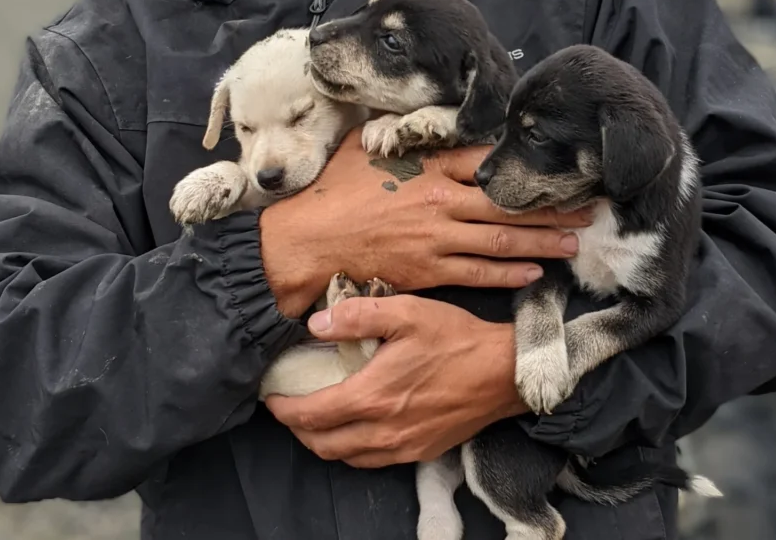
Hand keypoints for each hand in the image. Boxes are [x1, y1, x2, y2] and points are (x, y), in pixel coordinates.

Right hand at [259, 129, 595, 315]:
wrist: (306, 239)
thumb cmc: (331, 191)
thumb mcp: (365, 149)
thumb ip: (399, 138)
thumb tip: (414, 122)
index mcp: (428, 167)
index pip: (486, 162)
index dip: (523, 167)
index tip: (553, 168)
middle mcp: (441, 201)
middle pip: (508, 204)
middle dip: (552, 207)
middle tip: (588, 209)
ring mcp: (437, 239)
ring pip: (503, 241)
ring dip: (543, 242)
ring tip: (575, 242)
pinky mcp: (429, 271)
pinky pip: (479, 273)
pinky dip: (510, 274)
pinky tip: (535, 273)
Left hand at [265, 292, 524, 466]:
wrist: (504, 373)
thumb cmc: (456, 339)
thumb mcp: (407, 312)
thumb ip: (358, 316)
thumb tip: (316, 324)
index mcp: (372, 396)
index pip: (311, 414)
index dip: (284, 408)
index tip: (271, 396)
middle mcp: (382, 430)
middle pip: (321, 444)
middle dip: (297, 429)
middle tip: (288, 407)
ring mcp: (402, 447)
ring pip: (344, 458)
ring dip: (322, 442)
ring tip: (315, 418)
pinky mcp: (420, 453)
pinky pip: (371, 462)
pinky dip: (350, 450)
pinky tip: (353, 429)